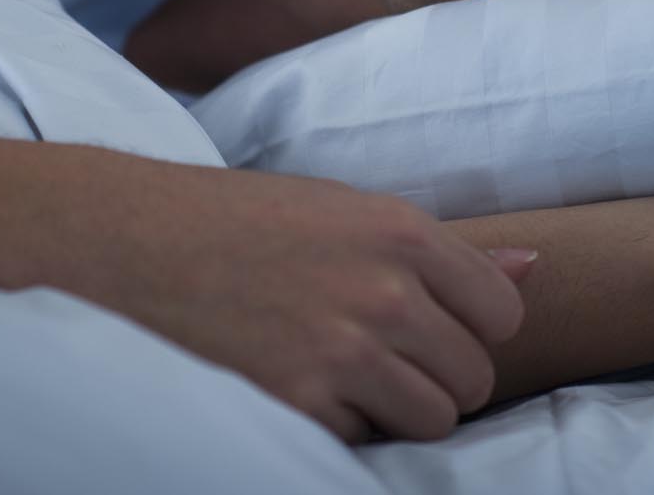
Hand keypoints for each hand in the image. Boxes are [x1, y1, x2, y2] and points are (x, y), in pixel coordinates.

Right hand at [0, 146, 534, 442]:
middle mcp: (383, 291)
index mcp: (399, 231)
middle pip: (471, 377)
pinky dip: (335, 428)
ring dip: (391, 410)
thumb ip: (441, 251)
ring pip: (430, 420)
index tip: (419, 324)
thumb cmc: (231, 221)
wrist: (118, 242)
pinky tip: (290, 387)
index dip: (464, 328)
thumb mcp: (340, 210)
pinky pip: (362, 444)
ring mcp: (342, 353)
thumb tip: (535, 271)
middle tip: (366, 353)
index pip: (500, 315)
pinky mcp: (298, 406)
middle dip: (430, 376)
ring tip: (332, 373)